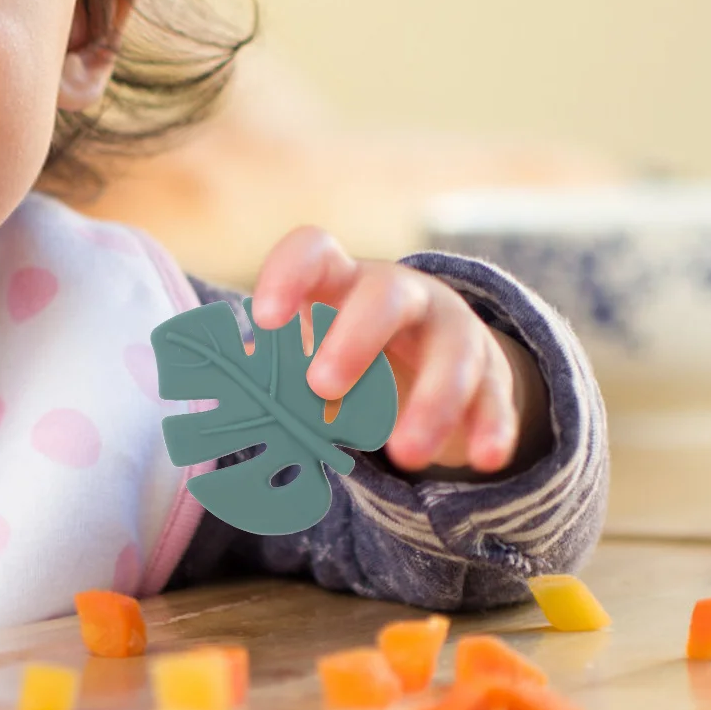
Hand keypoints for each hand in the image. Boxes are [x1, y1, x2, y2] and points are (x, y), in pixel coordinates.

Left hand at [249, 227, 545, 475]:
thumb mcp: (304, 350)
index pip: (314, 251)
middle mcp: (399, 293)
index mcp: (340, 280)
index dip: (288, 275)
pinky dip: (491, 425)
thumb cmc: (342, 348)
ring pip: (452, 352)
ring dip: (430, 403)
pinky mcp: (490, 371)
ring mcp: (450, 328)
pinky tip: (485, 458)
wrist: (429, 347)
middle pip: (385, 295)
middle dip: (355, 338)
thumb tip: (214, 394)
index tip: (263, 318)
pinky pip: (495, 394)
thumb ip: (264, 369)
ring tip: (403, 456)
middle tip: (321, 388)